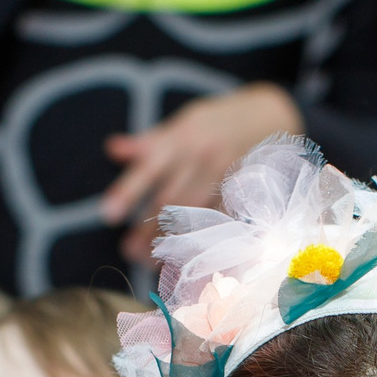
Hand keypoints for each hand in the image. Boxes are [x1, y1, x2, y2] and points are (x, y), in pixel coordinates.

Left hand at [101, 83, 305, 263]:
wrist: (268, 115)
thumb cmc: (215, 122)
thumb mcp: (182, 124)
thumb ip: (149, 142)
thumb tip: (112, 149)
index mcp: (181, 138)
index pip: (149, 167)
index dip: (128, 191)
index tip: (108, 215)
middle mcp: (202, 156)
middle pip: (170, 199)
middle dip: (148, 228)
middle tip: (128, 251)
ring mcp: (225, 175)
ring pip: (196, 213)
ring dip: (173, 240)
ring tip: (152, 262)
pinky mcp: (245, 191)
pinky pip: (223, 219)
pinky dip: (206, 239)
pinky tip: (190, 257)